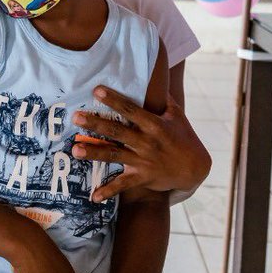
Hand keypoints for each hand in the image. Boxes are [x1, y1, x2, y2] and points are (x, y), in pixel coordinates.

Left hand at [72, 88, 211, 201]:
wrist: (196, 168)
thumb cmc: (184, 137)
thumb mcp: (177, 115)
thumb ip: (164, 98)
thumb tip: (156, 76)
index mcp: (154, 125)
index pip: (131, 110)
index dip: (114, 100)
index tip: (97, 90)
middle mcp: (146, 142)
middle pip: (117, 131)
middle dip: (96, 124)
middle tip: (76, 117)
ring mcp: (143, 161)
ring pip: (114, 155)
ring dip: (94, 152)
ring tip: (75, 150)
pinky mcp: (142, 177)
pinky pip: (122, 185)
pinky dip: (108, 191)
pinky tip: (93, 196)